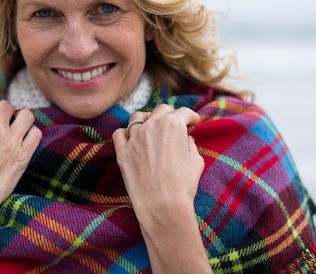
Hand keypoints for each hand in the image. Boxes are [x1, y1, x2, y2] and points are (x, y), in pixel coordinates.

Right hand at [0, 95, 41, 273]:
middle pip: (7, 105)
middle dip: (5, 111)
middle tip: (4, 121)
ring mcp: (11, 141)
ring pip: (26, 115)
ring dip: (22, 119)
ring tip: (18, 127)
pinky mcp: (24, 156)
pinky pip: (37, 134)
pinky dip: (32, 134)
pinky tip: (26, 141)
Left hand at [113, 105, 211, 273]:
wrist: (162, 206)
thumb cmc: (183, 185)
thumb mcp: (196, 161)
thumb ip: (190, 144)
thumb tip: (186, 138)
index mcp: (173, 125)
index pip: (183, 113)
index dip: (191, 117)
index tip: (193, 121)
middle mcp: (152, 126)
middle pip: (161, 110)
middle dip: (170, 115)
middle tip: (174, 125)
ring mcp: (134, 137)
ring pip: (138, 117)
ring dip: (146, 119)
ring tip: (151, 128)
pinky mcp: (122, 150)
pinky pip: (120, 133)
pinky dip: (126, 134)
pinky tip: (132, 139)